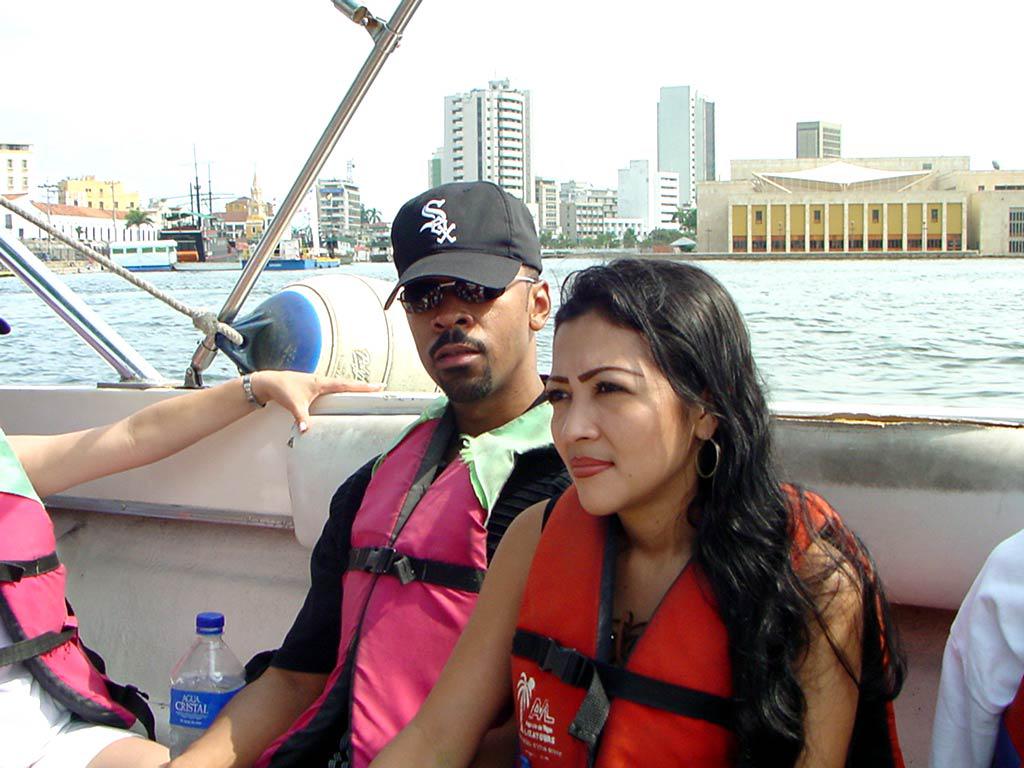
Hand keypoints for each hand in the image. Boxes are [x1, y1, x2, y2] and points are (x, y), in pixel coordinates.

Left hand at [249, 371, 381, 432]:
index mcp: (322, 383)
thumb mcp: (294, 404)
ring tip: (368, 391)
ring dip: (354, 387)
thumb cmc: (283, 389)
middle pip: (347, 383)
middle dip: (363, 386)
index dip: (362, 387)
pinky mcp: (314, 387)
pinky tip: (346, 395)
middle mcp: (323, 381)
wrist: (269, 382)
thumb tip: (306, 430)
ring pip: (341, 385)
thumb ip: (301, 417)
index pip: (346, 385)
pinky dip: (343, 390)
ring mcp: (319, 383)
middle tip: (379, 387)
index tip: (377, 386)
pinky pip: (334, 388)